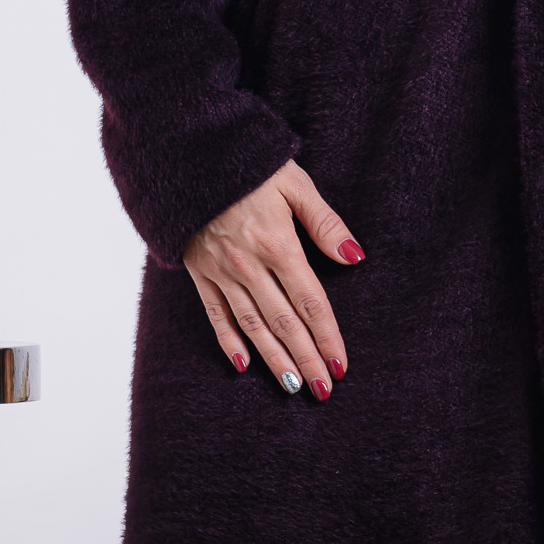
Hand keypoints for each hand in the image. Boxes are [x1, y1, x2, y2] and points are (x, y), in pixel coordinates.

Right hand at [184, 160, 362, 397]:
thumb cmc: (249, 165)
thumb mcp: (295, 185)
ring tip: (293, 386)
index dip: (328, 337)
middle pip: (285, 323)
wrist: (189, 153)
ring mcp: (222, 272)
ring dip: (274, 359)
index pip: (311, 303)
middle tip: (323, 390)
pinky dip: (228, 341)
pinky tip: (242, 365)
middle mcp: (250, 266)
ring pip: (253, 326)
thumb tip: (354, 256)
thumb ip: (325, 223)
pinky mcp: (200, 271)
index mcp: (279, 245)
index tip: (341, 365)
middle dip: (307, 359)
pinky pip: (215, 314)